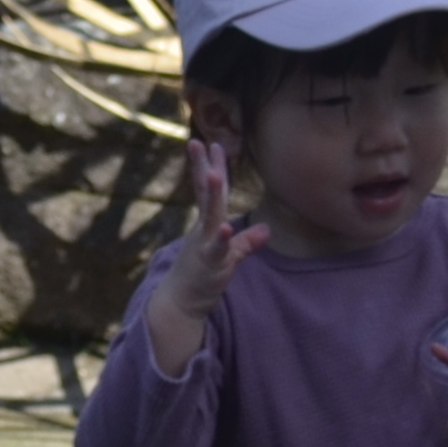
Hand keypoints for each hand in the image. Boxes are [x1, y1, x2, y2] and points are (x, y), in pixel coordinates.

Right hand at [145, 139, 263, 372]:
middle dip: (205, 169)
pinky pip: (216, 249)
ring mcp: (204, 245)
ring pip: (209, 216)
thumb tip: (267, 229)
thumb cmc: (201, 277)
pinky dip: (221, 238)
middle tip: (201, 142)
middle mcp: (203, 230)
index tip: (212, 143)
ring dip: (212, 196)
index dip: (211, 168)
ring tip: (214, 175)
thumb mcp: (227, 256)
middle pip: (206, 195)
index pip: (209, 192)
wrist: (180, 304)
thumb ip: (245, 241)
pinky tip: (225, 226)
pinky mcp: (208, 264)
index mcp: (207, 225)